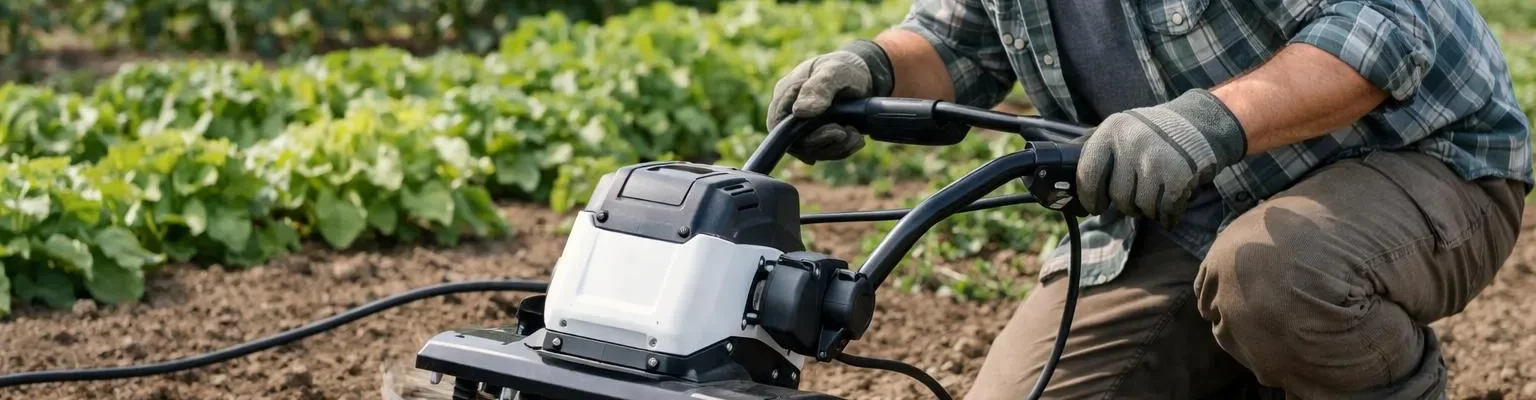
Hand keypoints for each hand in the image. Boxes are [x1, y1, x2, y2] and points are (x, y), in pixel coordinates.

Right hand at [767, 42, 889, 163]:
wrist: (865, 74)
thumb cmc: (845, 68)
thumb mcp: (835, 72)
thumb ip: (818, 88)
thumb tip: (800, 112)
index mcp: (786, 95)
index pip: (778, 125)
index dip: (799, 137)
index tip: (833, 131)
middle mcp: (791, 114)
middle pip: (796, 143)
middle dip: (824, 143)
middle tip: (845, 132)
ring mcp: (805, 127)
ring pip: (812, 151)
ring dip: (836, 148)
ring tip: (855, 135)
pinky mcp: (820, 137)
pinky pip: (825, 152)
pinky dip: (842, 149)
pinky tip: (856, 138)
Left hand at [1076, 89, 1248, 226]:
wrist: (1200, 122)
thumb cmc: (1154, 132)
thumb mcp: (1121, 130)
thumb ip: (1098, 153)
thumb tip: (1068, 183)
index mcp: (1111, 131)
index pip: (1088, 174)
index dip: (1090, 197)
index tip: (1096, 207)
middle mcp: (1131, 144)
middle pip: (1118, 196)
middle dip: (1126, 203)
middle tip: (1137, 195)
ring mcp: (1155, 160)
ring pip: (1141, 206)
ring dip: (1148, 209)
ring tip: (1155, 193)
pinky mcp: (1178, 176)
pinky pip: (1164, 210)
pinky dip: (1168, 214)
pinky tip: (1171, 204)